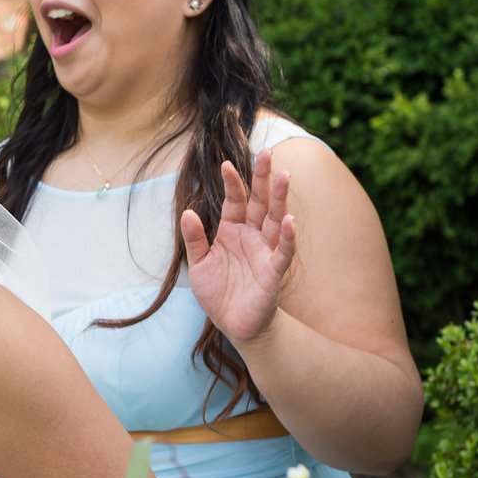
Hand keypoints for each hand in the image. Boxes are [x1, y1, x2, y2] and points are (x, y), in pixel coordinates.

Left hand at [181, 151, 295, 345]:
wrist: (234, 324)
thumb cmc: (219, 293)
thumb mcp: (199, 265)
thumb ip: (194, 239)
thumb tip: (187, 212)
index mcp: (232, 231)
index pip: (235, 201)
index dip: (232, 183)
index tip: (225, 163)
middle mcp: (252, 237)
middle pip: (260, 203)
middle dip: (263, 179)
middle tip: (266, 153)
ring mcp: (265, 252)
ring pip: (276, 220)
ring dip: (281, 199)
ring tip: (284, 176)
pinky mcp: (273, 272)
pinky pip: (283, 251)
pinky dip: (288, 237)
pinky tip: (290, 220)